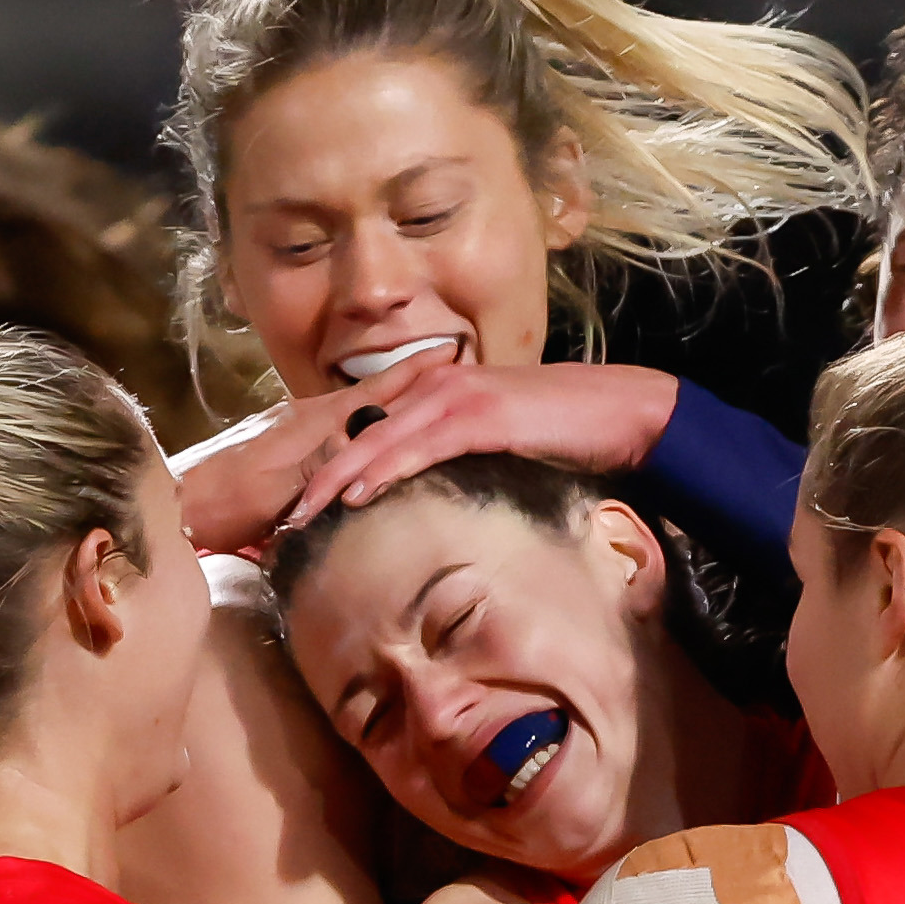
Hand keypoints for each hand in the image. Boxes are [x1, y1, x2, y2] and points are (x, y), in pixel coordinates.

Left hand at [172, 356, 441, 554]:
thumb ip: (322, 460)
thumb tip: (368, 440)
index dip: (415, 373)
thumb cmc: (227, 502)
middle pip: (376, 396)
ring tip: (431, 398)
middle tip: (457, 369)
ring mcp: (302, 433)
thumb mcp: (278, 486)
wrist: (184, 508)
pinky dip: (370, 426)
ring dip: (395, 403)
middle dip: (415, 382)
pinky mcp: (293, 453)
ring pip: (360, 413)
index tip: (451, 353)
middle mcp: (313, 418)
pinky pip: (344, 433)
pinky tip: (379, 435)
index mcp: (317, 422)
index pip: (377, 391)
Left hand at [280, 361, 683, 531]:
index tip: (301, 506)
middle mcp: (437, 386)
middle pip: (359, 432)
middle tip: (281, 517)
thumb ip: (459, 460)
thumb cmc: (566, 435)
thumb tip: (433, 497)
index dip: (331, 467)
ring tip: (303, 513)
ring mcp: (456, 396)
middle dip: (317, 475)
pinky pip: (419, 446)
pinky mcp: (480, 414)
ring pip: (378, 438)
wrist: (623, 415)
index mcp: (437, 394)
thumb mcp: (499, 447)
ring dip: (336, 477)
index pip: (370, 430)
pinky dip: (384, 469)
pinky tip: (357, 495)